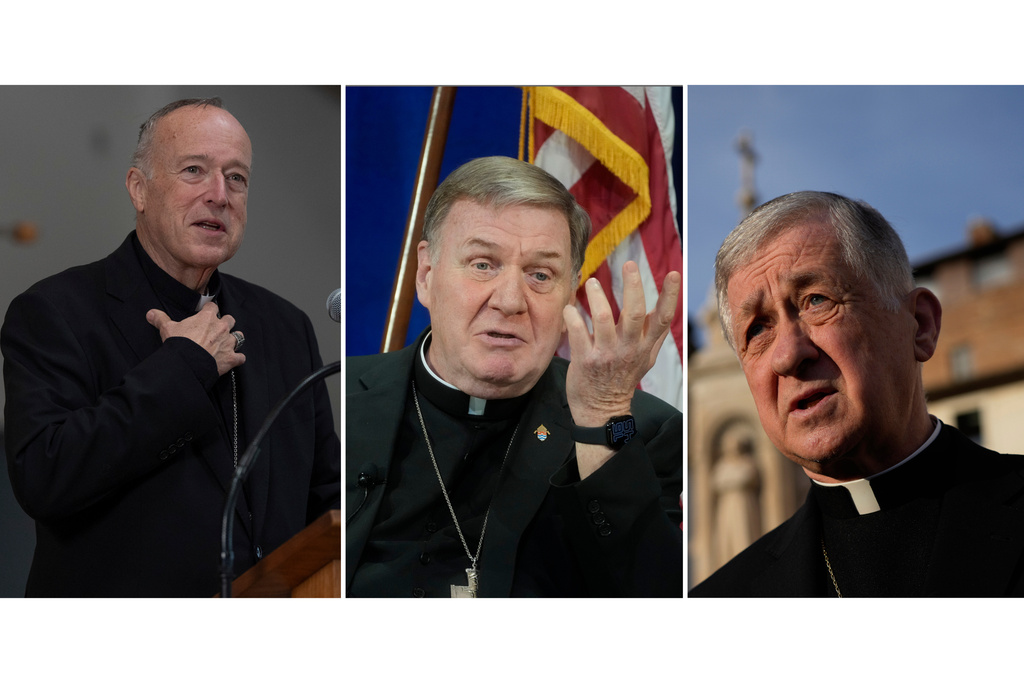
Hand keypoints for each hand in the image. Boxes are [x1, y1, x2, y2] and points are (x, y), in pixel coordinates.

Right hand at [146, 301, 245, 375]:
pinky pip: (241, 357)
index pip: (213, 306)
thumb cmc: (179, 344)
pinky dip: (238, 358)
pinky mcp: (231, 358)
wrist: (187, 363)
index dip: (210, 310)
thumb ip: (160, 319)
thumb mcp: (167, 329)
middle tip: (217, 329)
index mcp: (207, 318)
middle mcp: (221, 328)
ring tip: (227, 343)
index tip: (206, 313)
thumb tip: (150, 313)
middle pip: (230, 319)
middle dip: (225, 323)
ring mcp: (228, 343)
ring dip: (234, 339)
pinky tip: (233, 360)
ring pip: (239, 336)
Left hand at [563, 261, 678, 475]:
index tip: (674, 272)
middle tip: (629, 264)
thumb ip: (651, 333)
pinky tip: (569, 308)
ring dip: (597, 297)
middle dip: (632, 286)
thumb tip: (659, 305)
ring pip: (603, 318)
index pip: (663, 318)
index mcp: (645, 346)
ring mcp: (606, 354)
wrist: (601, 410)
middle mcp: (628, 349)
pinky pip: (577, 332)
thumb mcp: (645, 358)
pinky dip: (572, 316)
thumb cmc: (622, 379)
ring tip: (592, 283)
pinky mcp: (584, 360)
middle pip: (633, 312)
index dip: (670, 295)